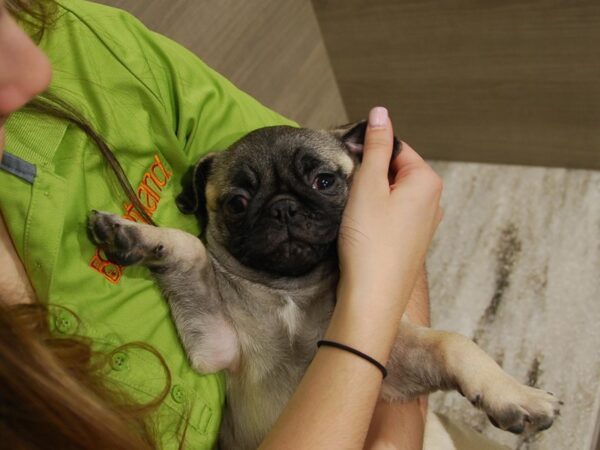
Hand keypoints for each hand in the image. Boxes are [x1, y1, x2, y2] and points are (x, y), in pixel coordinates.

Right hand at [334, 107, 442, 359]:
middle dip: (370, 175)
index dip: (368, 150)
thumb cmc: (370, 241)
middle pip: (395, 170)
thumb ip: (376, 146)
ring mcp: (424, 223)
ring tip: (354, 213)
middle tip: (349, 192)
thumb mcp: (369, 185)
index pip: (396, 147)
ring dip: (370, 196)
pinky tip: (362, 229)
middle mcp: (433, 201)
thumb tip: (381, 113)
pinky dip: (375, 215)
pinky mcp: (412, 241)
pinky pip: (393, 215)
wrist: (373, 297)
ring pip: (392, 193)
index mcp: (427, 181)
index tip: (348, 164)